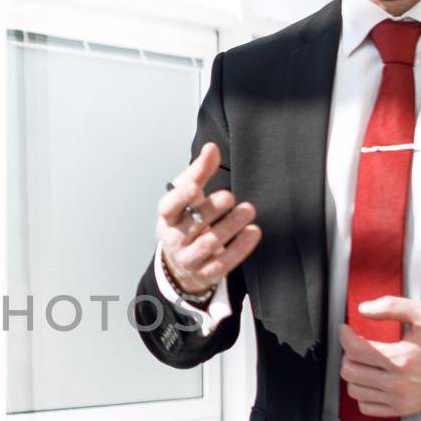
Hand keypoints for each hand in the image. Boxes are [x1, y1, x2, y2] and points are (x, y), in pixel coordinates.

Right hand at [158, 141, 261, 297]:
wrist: (181, 263)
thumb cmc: (186, 221)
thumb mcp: (189, 196)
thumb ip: (200, 172)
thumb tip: (211, 148)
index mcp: (167, 217)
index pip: (169, 207)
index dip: (180, 198)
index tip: (195, 187)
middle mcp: (174, 239)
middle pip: (191, 225)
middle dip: (210, 210)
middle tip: (229, 196)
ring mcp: (189, 258)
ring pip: (209, 244)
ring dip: (229, 226)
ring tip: (248, 210)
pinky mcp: (207, 272)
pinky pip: (224, 262)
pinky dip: (240, 248)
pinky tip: (253, 232)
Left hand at [338, 297, 420, 415]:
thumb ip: (392, 307)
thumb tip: (363, 309)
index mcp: (403, 358)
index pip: (355, 349)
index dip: (344, 335)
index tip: (346, 329)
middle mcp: (399, 383)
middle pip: (349, 370)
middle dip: (348, 354)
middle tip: (358, 345)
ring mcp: (399, 400)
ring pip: (354, 389)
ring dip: (355, 373)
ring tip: (367, 362)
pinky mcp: (401, 410)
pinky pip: (365, 406)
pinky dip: (364, 392)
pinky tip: (373, 379)